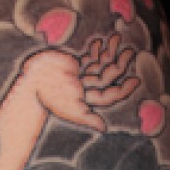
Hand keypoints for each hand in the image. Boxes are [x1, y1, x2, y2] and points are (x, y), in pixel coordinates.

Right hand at [21, 34, 138, 131]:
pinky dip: (94, 50)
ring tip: (118, 39)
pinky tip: (101, 42)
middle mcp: (86, 88)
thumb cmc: (51, 97)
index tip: (136, 80)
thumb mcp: (71, 109)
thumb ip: (88, 118)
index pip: (110, 95)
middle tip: (130, 52)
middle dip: (119, 65)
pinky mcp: (73, 65)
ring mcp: (80, 76)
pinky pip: (88, 57)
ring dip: (109, 53)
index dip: (124, 89)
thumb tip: (104, 129)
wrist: (32, 81)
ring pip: (99, 65)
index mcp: (87, 101)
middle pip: (108, 77)